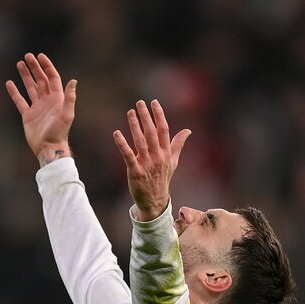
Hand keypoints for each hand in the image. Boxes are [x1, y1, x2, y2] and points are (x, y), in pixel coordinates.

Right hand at [6, 53, 76, 164]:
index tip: (40, 56)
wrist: (49, 148)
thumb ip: (69, 98)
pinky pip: (20, 101)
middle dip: (34, 67)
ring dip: (25, 76)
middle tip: (27, 56)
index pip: (52, 78)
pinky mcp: (28, 115)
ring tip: (19, 64)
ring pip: (30, 87)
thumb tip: (74, 81)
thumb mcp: (67, 114)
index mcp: (57, 99)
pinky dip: (14, 92)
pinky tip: (9, 83)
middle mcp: (47, 101)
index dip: (47, 66)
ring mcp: (37, 108)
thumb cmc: (59, 132)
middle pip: (40, 80)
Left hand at [113, 100, 190, 221]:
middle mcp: (157, 157)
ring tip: (130, 112)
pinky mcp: (135, 171)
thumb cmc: (162, 178)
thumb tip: (188, 131)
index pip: (163, 130)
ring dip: (134, 125)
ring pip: (140, 141)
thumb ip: (178, 144)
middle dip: (146, 116)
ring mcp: (146, 164)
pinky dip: (122, 144)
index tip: (154, 102)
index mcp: (166, 153)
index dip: (159, 115)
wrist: (155, 200)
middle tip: (139, 103)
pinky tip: (116, 133)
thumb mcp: (173, 161)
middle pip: (151, 133)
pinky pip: (128, 155)